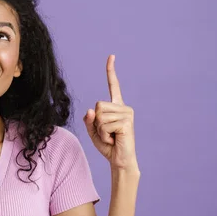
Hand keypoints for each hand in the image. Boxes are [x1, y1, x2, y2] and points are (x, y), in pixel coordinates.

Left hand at [83, 55, 137, 170]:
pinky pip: (104, 124)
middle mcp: (123, 107)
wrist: (119, 160)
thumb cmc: (108, 146)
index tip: (111, 56)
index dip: (111, 71)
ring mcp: (127, 113)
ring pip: (100, 116)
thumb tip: (91, 109)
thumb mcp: (93, 131)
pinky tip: (114, 139)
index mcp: (116, 107)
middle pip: (98, 105)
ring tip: (111, 137)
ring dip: (100, 130)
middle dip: (97, 122)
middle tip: (108, 133)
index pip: (113, 86)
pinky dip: (104, 135)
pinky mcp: (127, 121)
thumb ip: (90, 120)